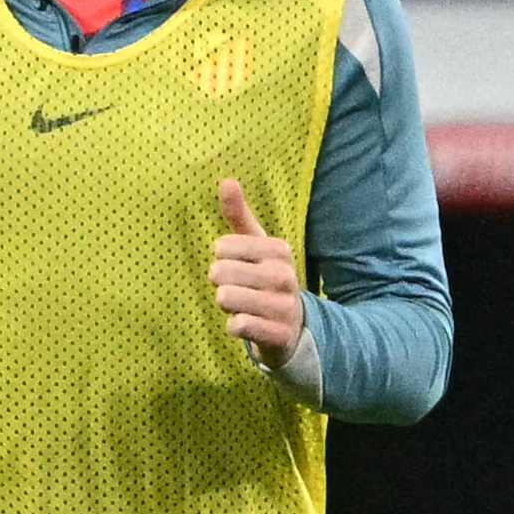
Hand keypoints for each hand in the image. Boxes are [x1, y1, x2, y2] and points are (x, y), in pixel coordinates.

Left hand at [211, 177, 303, 364]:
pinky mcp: (279, 334)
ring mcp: (283, 306)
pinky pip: (238, 326)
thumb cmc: (265, 278)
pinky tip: (247, 324)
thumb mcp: (256, 245)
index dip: (221, 259)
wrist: (294, 326)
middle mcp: (285, 275)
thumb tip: (226, 180)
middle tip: (236, 288)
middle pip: (219, 272)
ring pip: (226, 297)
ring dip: (226, 304)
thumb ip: (239, 214)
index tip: (237, 265)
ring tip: (240, 305)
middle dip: (220, 283)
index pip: (222, 247)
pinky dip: (235, 327)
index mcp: (279, 249)